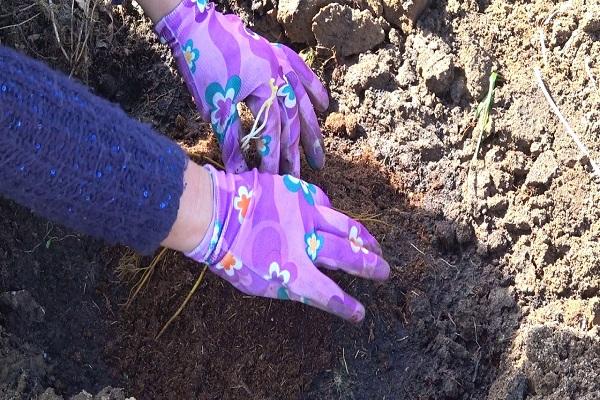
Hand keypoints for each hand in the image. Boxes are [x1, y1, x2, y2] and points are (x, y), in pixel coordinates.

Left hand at [156, 1, 328, 176]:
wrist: (192, 24)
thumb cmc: (201, 65)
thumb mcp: (215, 106)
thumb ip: (231, 139)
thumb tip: (240, 171)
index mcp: (264, 88)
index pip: (272, 131)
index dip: (271, 156)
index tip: (272, 177)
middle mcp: (278, 75)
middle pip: (291, 120)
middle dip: (296, 151)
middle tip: (303, 174)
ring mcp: (279, 62)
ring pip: (301, 100)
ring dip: (311, 129)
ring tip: (318, 155)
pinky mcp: (275, 53)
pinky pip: (301, 71)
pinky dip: (313, 87)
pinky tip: (324, 105)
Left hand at [186, 166, 389, 321]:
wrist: (212, 213)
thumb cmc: (228, 255)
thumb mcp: (258, 283)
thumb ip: (289, 282)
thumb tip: (310, 281)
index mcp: (294, 273)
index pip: (330, 294)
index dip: (347, 306)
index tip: (360, 313)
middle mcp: (306, 242)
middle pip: (348, 255)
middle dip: (369, 265)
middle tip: (385, 270)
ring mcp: (304, 213)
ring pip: (344, 225)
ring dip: (363, 237)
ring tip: (374, 245)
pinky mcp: (297, 192)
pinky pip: (323, 202)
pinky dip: (332, 214)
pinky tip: (335, 218)